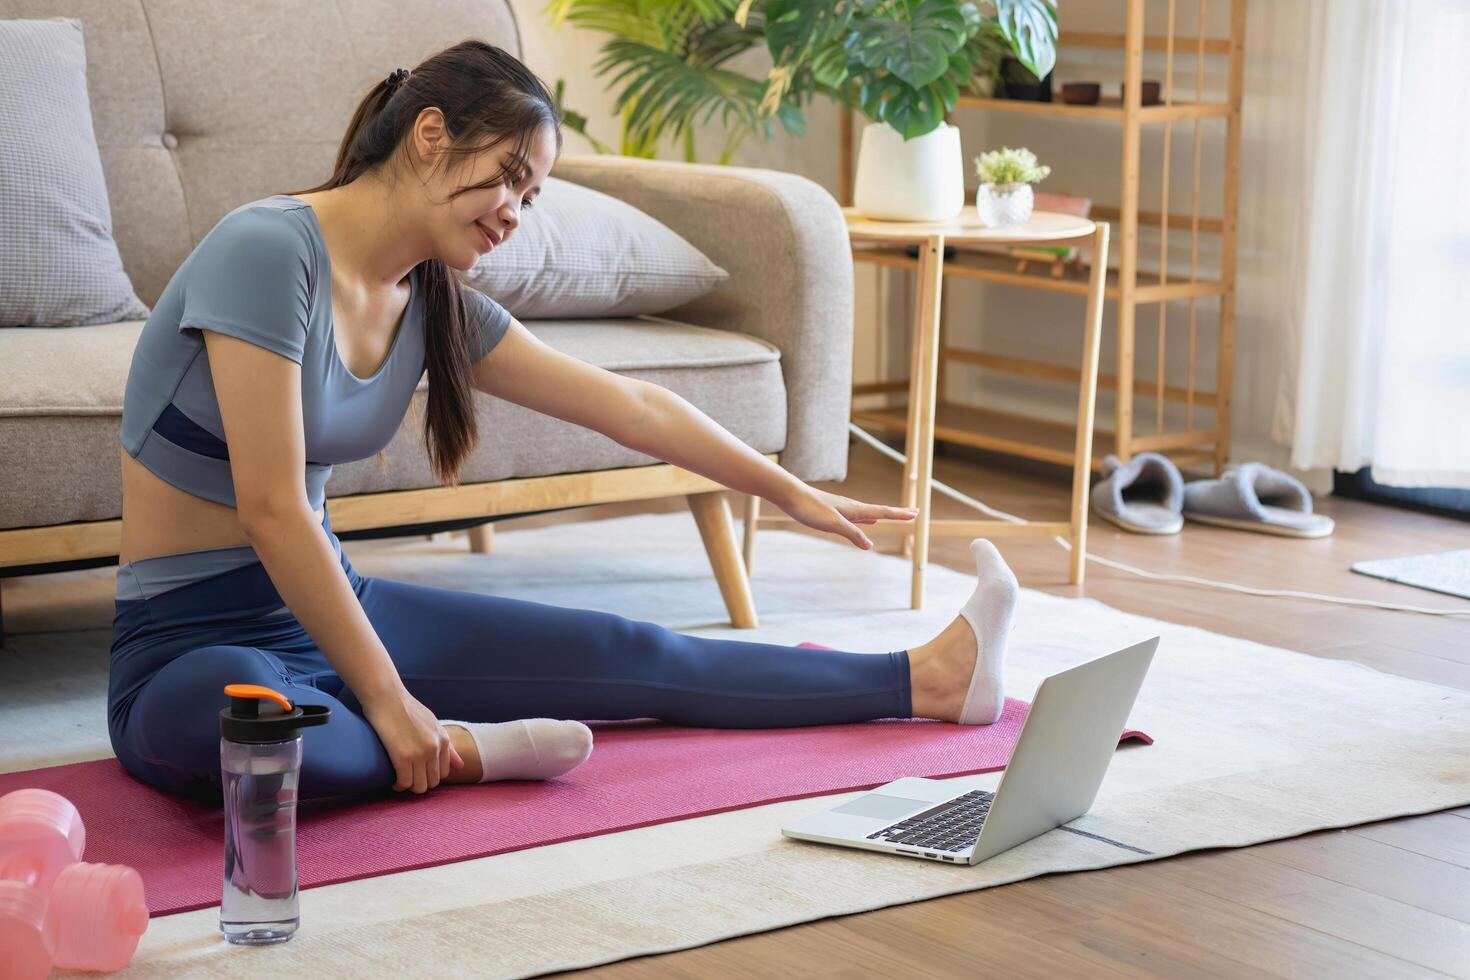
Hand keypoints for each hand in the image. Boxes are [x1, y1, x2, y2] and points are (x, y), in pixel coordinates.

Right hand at [360, 687, 464, 793]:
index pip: (444, 772)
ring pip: (419, 786)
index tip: (418, 773)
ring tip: (401, 780)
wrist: (387, 697)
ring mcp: (420, 753)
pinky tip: (393, 781)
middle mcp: (435, 748)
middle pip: (433, 782)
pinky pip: (404, 782)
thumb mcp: (433, 724)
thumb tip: (461, 766)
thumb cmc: (407, 709)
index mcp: (443, 739)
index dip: (430, 776)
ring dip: (410, 786)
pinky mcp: (402, 756)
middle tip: (408, 778)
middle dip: (420, 783)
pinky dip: (398, 785)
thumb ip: (447, 746)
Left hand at [774, 485, 917, 549]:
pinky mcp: (833, 511)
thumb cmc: (811, 508)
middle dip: (896, 513)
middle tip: (913, 512)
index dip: (899, 514)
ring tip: (892, 516)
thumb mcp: (833, 525)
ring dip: (882, 515)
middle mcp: (851, 507)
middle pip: (879, 511)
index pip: (882, 512)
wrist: (790, 495)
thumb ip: (852, 534)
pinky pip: (856, 516)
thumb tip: (870, 546)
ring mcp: (843, 509)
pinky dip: (866, 519)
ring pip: (868, 513)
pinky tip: (864, 520)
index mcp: (855, 509)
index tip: (915, 513)